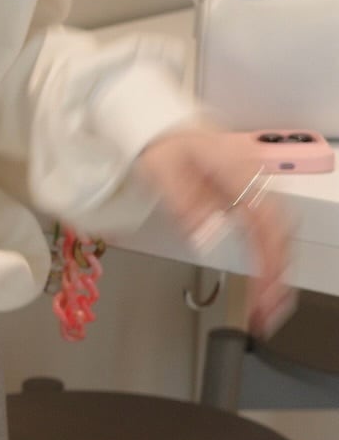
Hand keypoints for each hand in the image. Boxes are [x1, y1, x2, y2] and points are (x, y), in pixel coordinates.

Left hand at [132, 122, 298, 336]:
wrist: (160, 126)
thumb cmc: (161, 144)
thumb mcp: (161, 170)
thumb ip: (183, 203)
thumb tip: (206, 236)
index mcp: (237, 171)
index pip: (264, 222)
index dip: (269, 259)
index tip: (265, 290)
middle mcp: (253, 180)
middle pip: (279, 232)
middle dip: (279, 277)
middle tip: (268, 314)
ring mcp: (253, 188)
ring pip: (279, 234)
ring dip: (277, 273)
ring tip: (269, 308)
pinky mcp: (247, 198)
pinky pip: (267, 231)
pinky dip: (270, 259)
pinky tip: (266, 282)